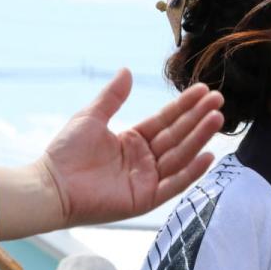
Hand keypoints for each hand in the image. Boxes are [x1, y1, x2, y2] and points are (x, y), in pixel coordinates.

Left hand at [0, 70, 223, 239]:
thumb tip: (127, 70)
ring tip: (217, 118)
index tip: (204, 90)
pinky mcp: (146, 199)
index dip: (185, 106)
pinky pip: (174, 184)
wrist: (51, 186)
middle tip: (219, 100)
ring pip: (180, 155)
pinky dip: (191, 171)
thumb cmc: (65, 153)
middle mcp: (145, 160)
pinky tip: (208, 155)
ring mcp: (148, 179)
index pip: (166, 120)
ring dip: (200, 138)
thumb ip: (112, 97)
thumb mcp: (91, 117)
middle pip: (178, 135)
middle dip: (199, 117)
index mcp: (134, 140)